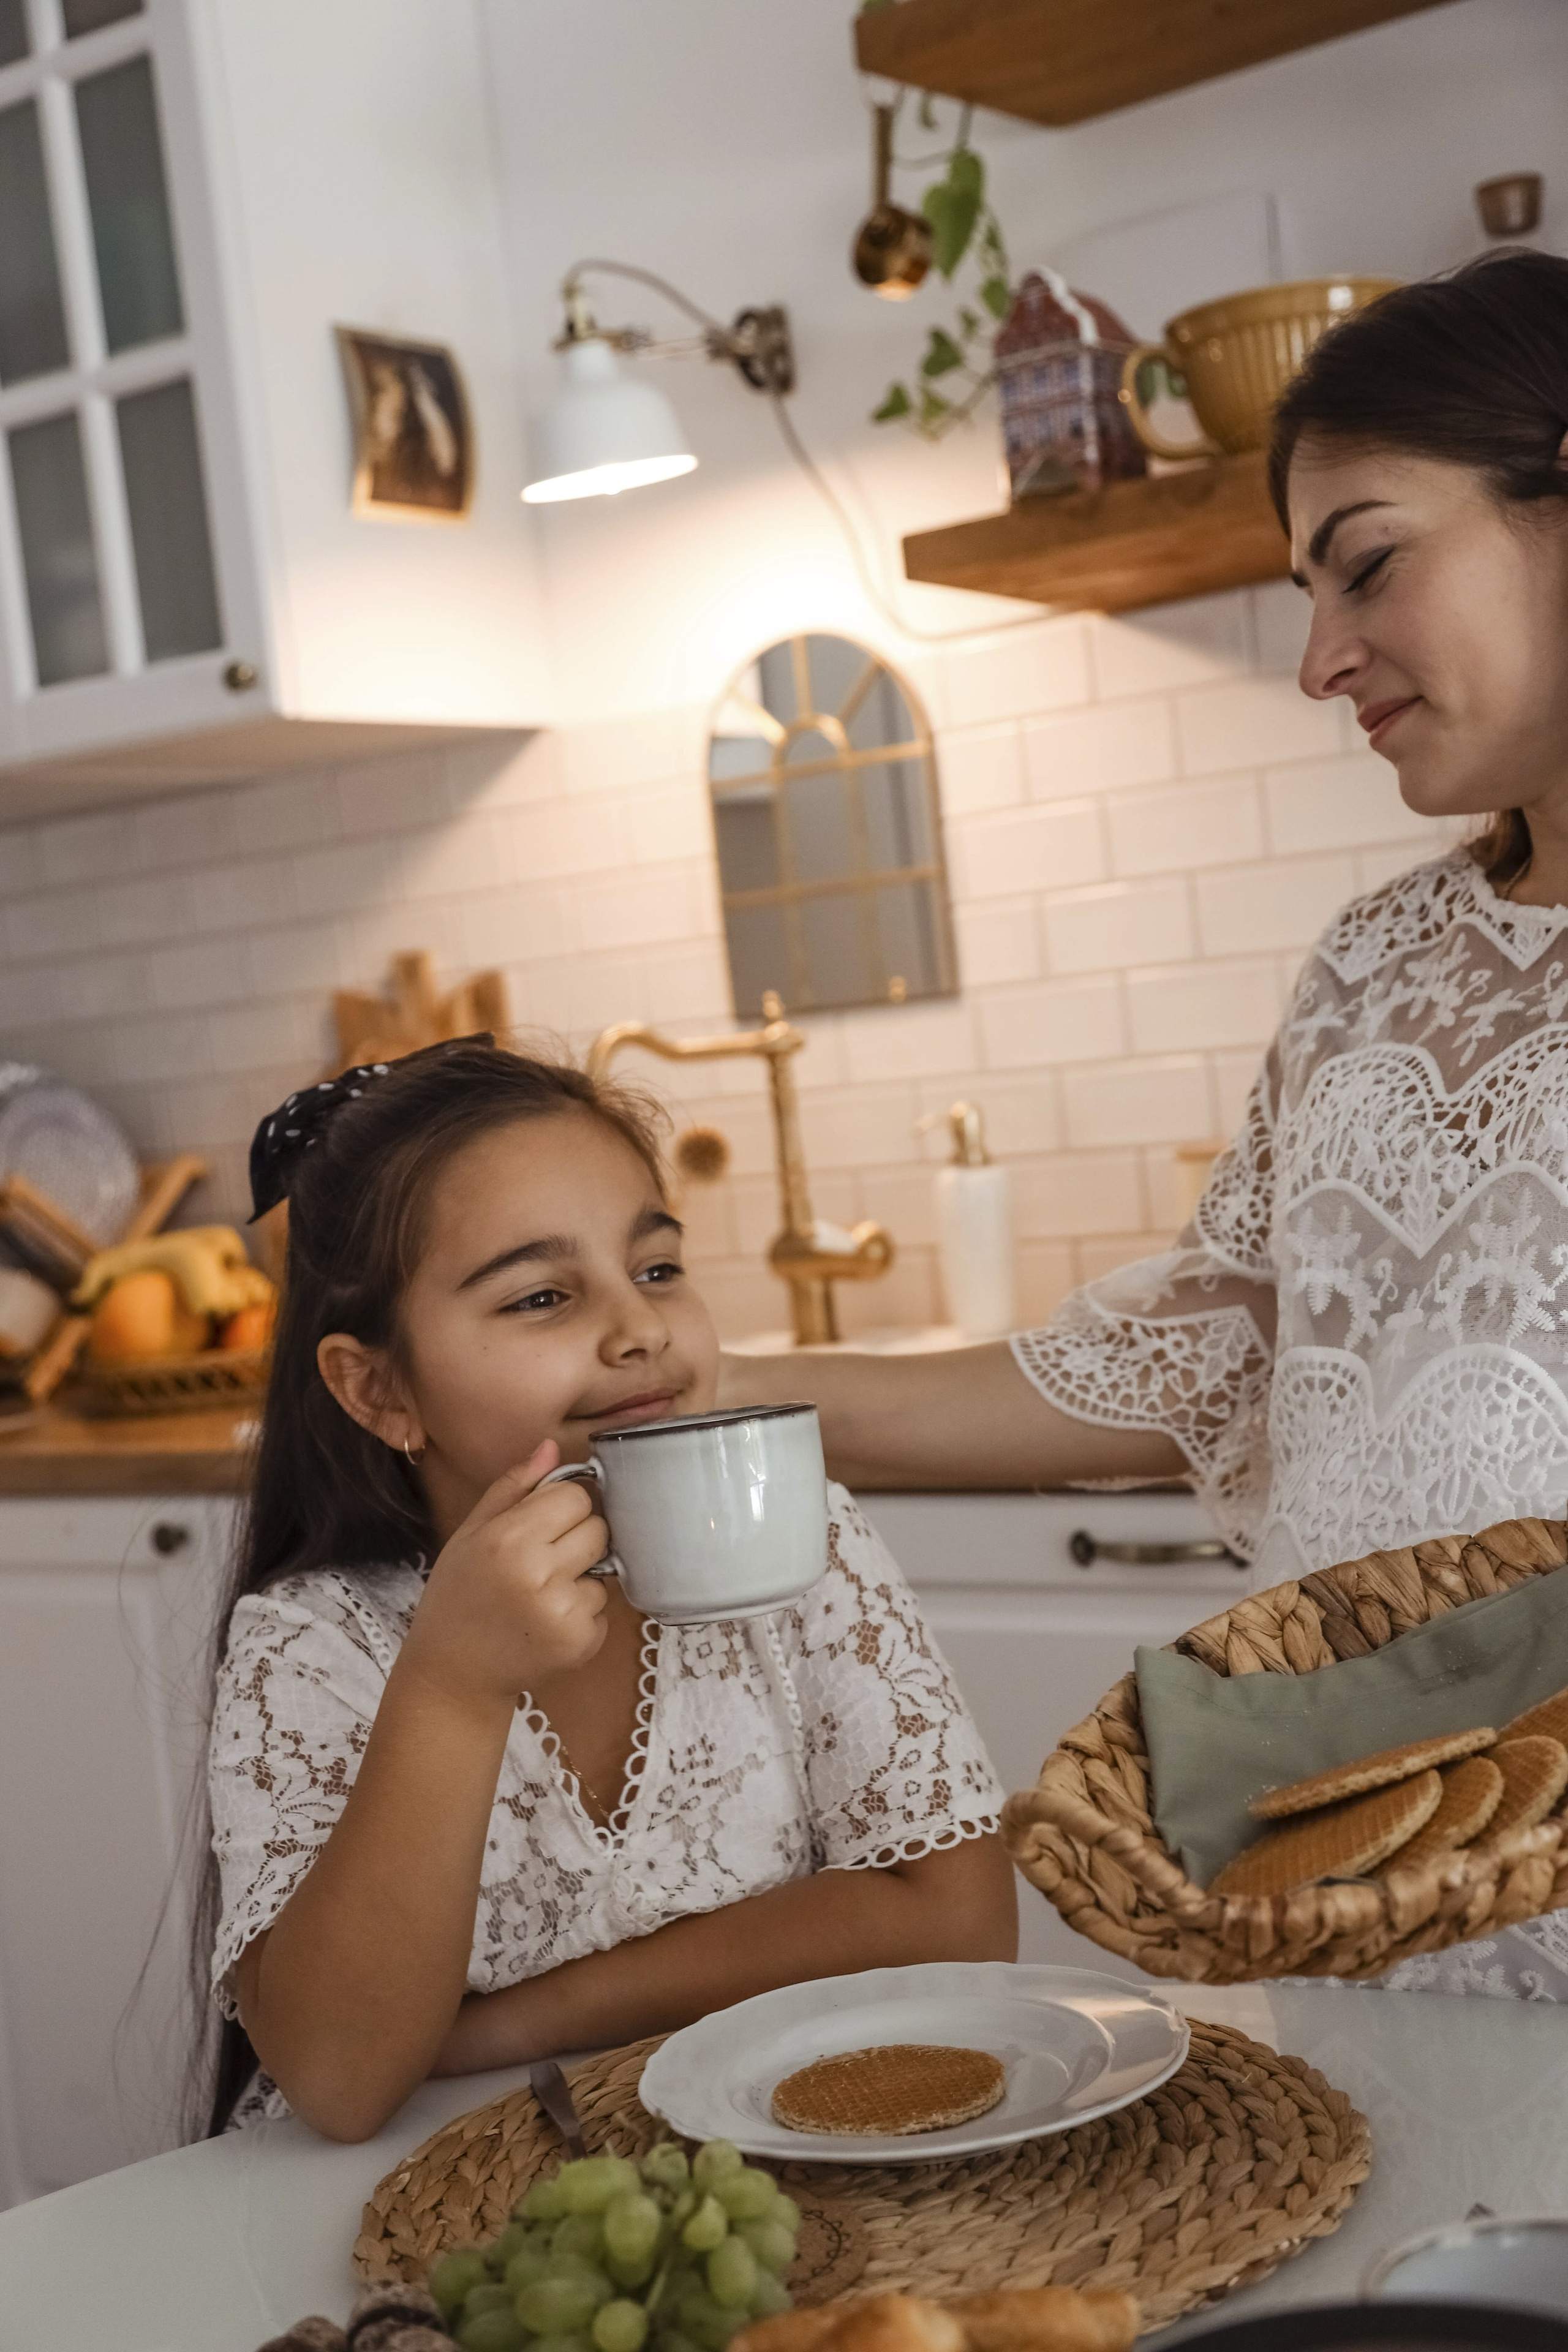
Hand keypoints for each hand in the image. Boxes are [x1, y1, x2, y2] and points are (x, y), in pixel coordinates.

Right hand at [401, 1441, 609, 1704]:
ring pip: (605, 1569)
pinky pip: (604, 1608)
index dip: (562, 1508)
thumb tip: (552, 1447)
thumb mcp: (471, 1533)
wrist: (453, 1672)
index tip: (542, 1526)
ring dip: (582, 1578)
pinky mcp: (581, 1642)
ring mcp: (563, 1612)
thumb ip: (513, 1487)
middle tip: (542, 1562)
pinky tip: (548, 1622)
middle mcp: (538, 1574)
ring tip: (541, 1596)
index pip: (576, 1496)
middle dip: (577, 1539)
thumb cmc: (458, 1596)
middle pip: (598, 1528)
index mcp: (508, 1539)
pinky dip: (583, 1613)